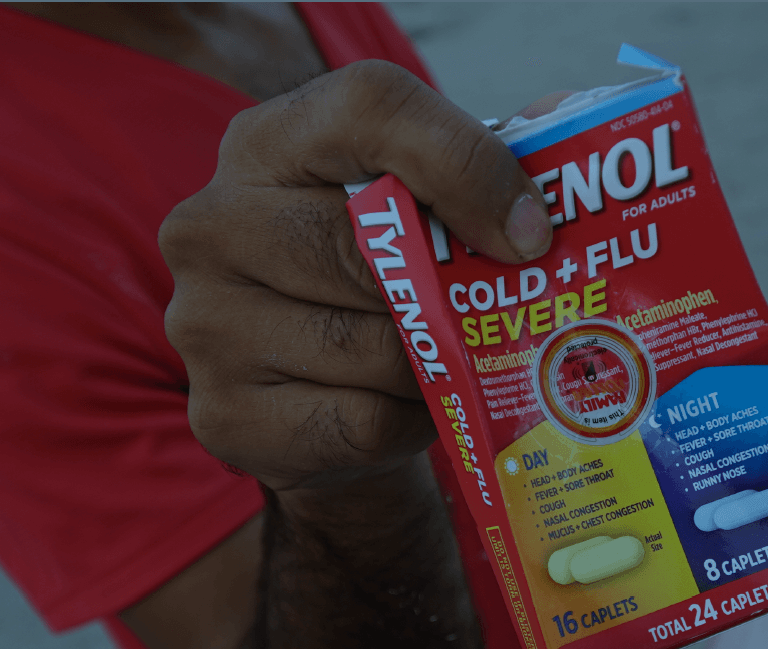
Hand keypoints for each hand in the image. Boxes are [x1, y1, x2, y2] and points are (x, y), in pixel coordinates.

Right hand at [160, 60, 553, 492]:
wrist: (305, 408)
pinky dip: (407, 421)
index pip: (370, 108)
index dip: (463, 162)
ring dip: (433, 365)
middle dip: (447, 293)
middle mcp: (211, 224)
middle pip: (366, 250)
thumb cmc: (370, 288)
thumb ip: (483, 166)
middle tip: (494, 314)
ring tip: (446, 361)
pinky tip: (408, 408)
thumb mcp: (412, 210)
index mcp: (266, 143)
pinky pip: (360, 421)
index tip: (529, 230)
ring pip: (370, 348)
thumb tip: (562, 159)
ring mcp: (206, 325)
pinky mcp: (225, 416)